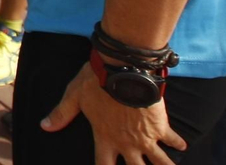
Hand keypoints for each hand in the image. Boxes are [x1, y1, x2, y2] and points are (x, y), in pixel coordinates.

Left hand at [42, 61, 185, 163]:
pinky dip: (178, 144)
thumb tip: (43, 126)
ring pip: (159, 162)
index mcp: (105, 138)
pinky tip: (182, 147)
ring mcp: (145, 137)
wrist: (124, 69)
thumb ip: (61, 114)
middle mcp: (126, 143)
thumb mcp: (74, 97)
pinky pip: (173, 140)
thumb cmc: (96, 81)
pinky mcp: (161, 126)